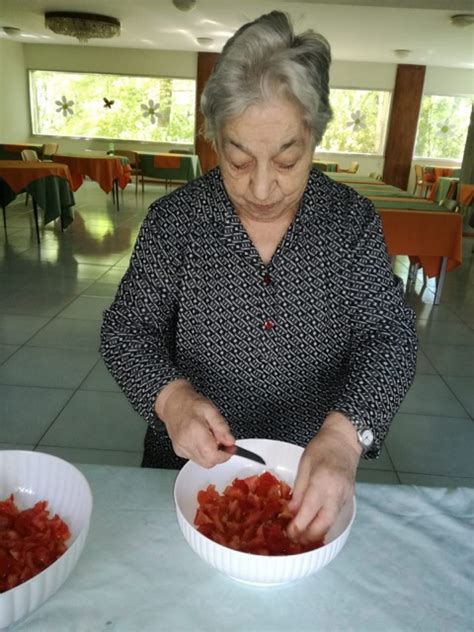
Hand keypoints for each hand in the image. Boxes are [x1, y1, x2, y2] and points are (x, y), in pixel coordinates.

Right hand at [155, 379, 234, 467]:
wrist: (173, 403)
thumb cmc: (191, 404)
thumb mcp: (211, 410)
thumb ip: (222, 427)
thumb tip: (230, 442)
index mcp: (195, 432)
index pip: (213, 456)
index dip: (225, 454)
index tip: (230, 447)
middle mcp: (186, 443)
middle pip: (208, 462)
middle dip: (219, 454)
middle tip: (220, 439)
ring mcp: (181, 448)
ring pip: (203, 462)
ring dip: (210, 453)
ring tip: (208, 436)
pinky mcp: (179, 451)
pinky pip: (196, 458)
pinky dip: (202, 452)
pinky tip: (200, 439)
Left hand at [287, 412, 360, 543]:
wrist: (344, 440)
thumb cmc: (322, 448)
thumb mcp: (304, 465)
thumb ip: (299, 489)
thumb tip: (291, 511)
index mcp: (322, 482)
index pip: (309, 511)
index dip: (298, 526)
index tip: (288, 532)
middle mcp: (336, 493)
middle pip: (323, 524)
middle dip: (308, 536)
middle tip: (294, 539)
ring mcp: (345, 497)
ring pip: (331, 523)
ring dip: (317, 533)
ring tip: (302, 536)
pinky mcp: (348, 498)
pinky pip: (335, 516)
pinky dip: (325, 524)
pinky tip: (314, 525)